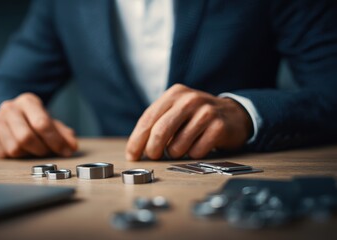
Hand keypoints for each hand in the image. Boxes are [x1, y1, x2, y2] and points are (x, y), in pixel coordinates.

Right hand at [0, 93, 77, 157]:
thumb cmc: (32, 119)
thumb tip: (72, 147)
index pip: (42, 123)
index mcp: (28, 102)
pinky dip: (16, 156)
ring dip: (28, 154)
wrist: (7, 113)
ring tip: (33, 148)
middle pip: (26, 137)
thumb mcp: (49, 120)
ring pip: (14, 148)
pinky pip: (4, 154)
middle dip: (41, 149)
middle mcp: (9, 108)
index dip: (56, 141)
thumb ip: (62, 133)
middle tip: (47, 151)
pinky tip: (20, 148)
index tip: (66, 151)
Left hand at [126, 84, 252, 160]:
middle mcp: (189, 99)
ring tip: (182, 147)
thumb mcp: (176, 111)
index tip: (132, 156)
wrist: (233, 114)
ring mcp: (205, 112)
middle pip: (160, 131)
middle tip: (154, 157)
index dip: (136, 140)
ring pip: (178, 145)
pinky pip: (196, 152)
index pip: (148, 119)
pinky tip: (198, 146)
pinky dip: (193, 155)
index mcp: (174, 94)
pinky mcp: (219, 126)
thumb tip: (135, 150)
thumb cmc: (197, 116)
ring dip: (175, 153)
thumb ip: (156, 124)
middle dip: (152, 150)